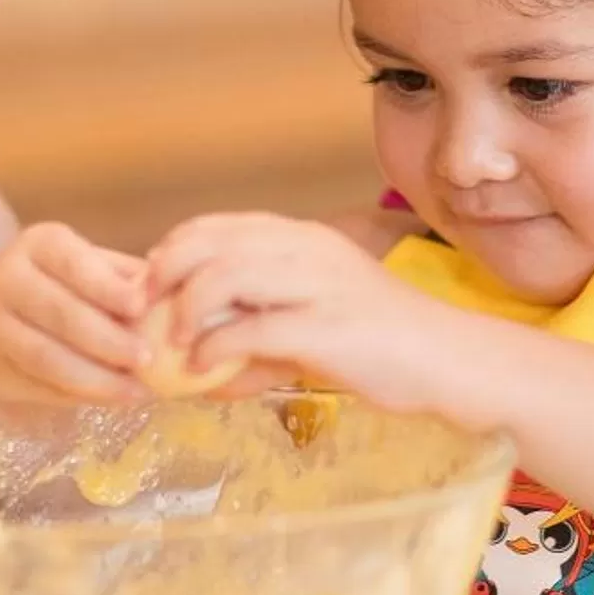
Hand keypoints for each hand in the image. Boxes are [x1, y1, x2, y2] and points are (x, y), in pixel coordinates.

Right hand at [0, 222, 148, 403]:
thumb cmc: (54, 293)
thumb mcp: (85, 273)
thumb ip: (124, 281)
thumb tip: (171, 295)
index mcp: (41, 244)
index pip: (75, 263)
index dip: (106, 286)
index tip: (140, 308)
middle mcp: (8, 276)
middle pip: (62, 312)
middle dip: (108, 340)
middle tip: (148, 360)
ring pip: (47, 355)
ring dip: (96, 377)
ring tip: (136, 390)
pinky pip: (37, 383)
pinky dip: (78, 395)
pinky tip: (109, 399)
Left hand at [145, 213, 430, 403]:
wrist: (449, 360)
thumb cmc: (383, 343)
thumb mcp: (317, 316)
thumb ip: (263, 324)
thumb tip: (201, 358)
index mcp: (304, 239)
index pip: (221, 225)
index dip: (175, 249)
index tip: (150, 284)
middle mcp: (308, 250)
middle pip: (212, 241)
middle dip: (166, 273)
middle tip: (145, 310)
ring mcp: (318, 285)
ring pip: (225, 276)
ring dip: (186, 310)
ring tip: (174, 341)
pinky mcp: (326, 328)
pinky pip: (251, 330)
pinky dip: (215, 349)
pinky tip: (203, 369)